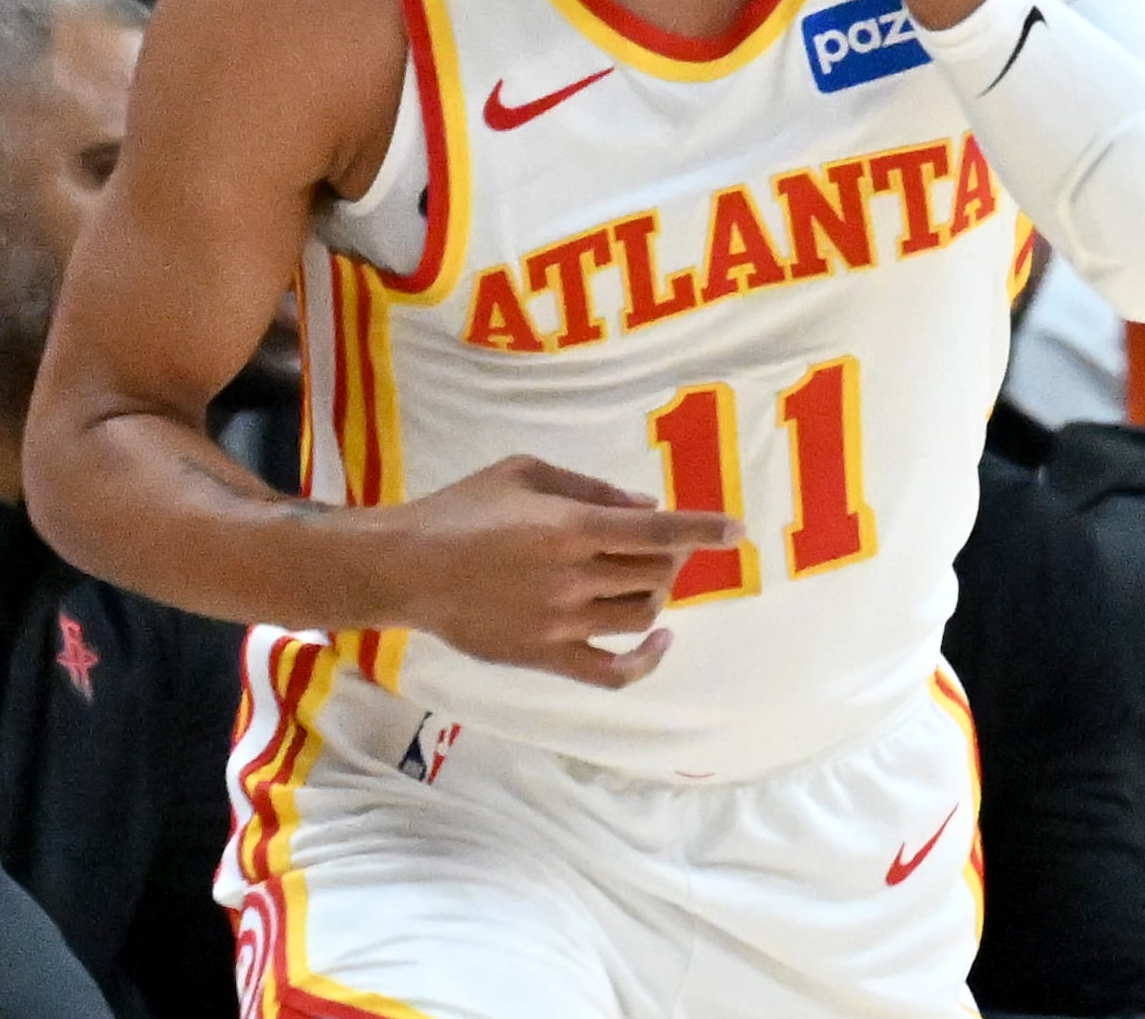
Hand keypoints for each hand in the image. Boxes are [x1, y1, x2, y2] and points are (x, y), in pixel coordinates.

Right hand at [367, 455, 739, 689]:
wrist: (407, 568)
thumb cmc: (462, 509)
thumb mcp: (524, 472)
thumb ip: (589, 487)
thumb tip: (646, 506)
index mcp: (570, 526)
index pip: (657, 530)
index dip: (703, 530)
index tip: (736, 530)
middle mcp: (574, 577)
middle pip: (655, 573)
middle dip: (672, 556)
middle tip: (662, 544)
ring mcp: (562, 623)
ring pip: (642, 615)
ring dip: (656, 594)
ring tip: (643, 578)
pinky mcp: (547, 657)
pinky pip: (613, 672)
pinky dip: (647, 661)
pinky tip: (661, 641)